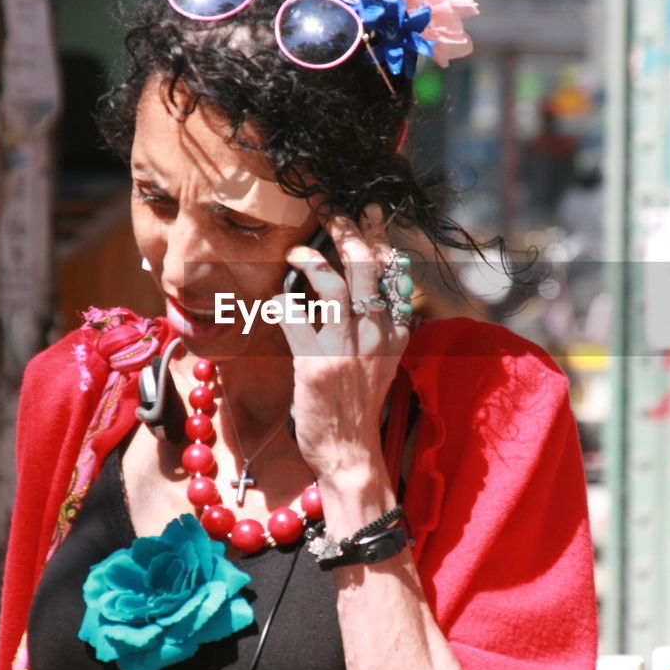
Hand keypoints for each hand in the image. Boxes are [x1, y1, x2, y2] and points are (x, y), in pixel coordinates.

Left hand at [278, 203, 411, 479]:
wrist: (351, 455)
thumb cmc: (358, 409)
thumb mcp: (381, 365)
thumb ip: (377, 331)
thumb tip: (365, 296)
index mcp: (393, 334)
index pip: (393, 274)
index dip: (379, 240)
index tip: (367, 217)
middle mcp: (375, 335)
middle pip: (366, 268)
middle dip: (348, 233)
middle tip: (332, 214)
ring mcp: (347, 349)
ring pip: (335, 285)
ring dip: (313, 260)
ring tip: (298, 250)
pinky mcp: (317, 364)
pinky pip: (296, 317)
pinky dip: (283, 302)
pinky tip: (276, 299)